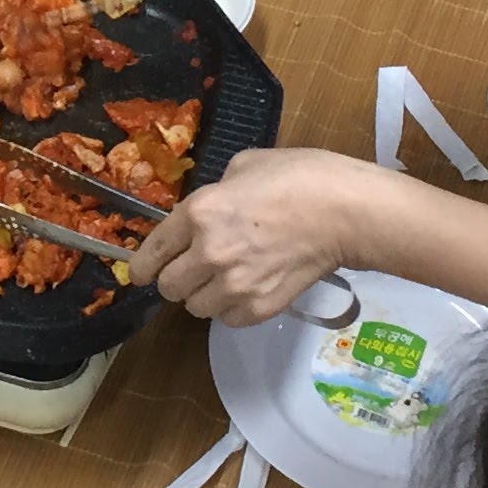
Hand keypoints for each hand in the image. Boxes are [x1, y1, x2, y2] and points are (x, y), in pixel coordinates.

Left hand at [137, 145, 373, 324]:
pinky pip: (227, 320)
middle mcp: (209, 253)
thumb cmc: (298, 177)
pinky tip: (247, 290)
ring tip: (225, 280)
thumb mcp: (244, 167)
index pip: (151, 253)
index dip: (142, 268)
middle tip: (192, 271)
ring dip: (204, 296)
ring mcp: (234, 285)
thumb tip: (206, 213)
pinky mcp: (259, 307)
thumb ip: (215, 194)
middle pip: (169, 288)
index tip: (142, 274)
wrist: (345, 212)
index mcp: (199, 213)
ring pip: (195, 308)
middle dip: (175, 279)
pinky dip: (232, 309)